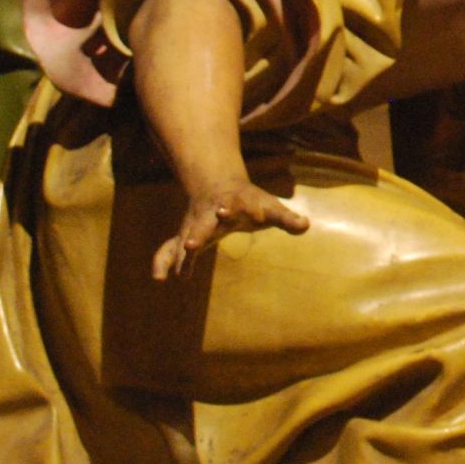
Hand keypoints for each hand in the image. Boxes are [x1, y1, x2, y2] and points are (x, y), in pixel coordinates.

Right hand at [151, 179, 310, 280]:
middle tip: (191, 244)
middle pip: (202, 225)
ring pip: (183, 238)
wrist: (217, 185)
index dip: (232, 210)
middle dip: (197, 234)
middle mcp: (210, 215)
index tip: (227, 212)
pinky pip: (169, 249)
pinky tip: (158, 278)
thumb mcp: (269, 207)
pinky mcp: (185, 236)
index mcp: (233, 205)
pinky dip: (163, 261)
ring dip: (179, 254)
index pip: (234, 207)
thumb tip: (306, 225)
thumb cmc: (249, 201)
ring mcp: (195, 226)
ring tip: (177, 271)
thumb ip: (286, 217)